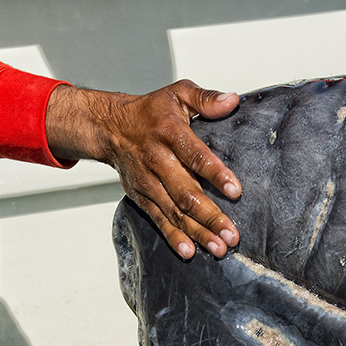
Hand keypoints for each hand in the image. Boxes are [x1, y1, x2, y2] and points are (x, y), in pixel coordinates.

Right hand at [46, 80, 241, 259]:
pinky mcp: (141, 196)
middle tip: (232, 235)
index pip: (195, 156)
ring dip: (197, 232)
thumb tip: (232, 101)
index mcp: (169, 133)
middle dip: (210, 216)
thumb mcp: (177, 94)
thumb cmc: (151, 111)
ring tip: (219, 248)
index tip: (235, 191)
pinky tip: (189, 252)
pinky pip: (158, 219)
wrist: (110, 127)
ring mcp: (147, 181)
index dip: (216, 174)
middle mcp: (157, 160)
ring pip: (174, 211)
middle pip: (186, 193)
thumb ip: (205, 99)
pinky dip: (173, 237)